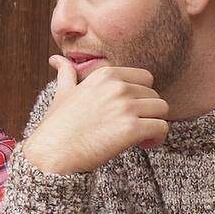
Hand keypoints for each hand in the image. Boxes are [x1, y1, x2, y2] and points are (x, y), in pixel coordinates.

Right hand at [21, 56, 168, 174]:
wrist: (52, 154)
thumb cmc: (57, 127)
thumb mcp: (63, 93)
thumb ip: (66, 74)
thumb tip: (57, 59)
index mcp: (105, 75)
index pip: (145, 78)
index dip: (141, 97)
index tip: (130, 111)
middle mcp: (117, 87)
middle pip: (155, 95)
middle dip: (147, 112)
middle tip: (133, 127)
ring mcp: (125, 107)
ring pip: (162, 109)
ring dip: (154, 123)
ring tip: (140, 137)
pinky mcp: (132, 129)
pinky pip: (162, 128)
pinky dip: (157, 138)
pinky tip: (142, 145)